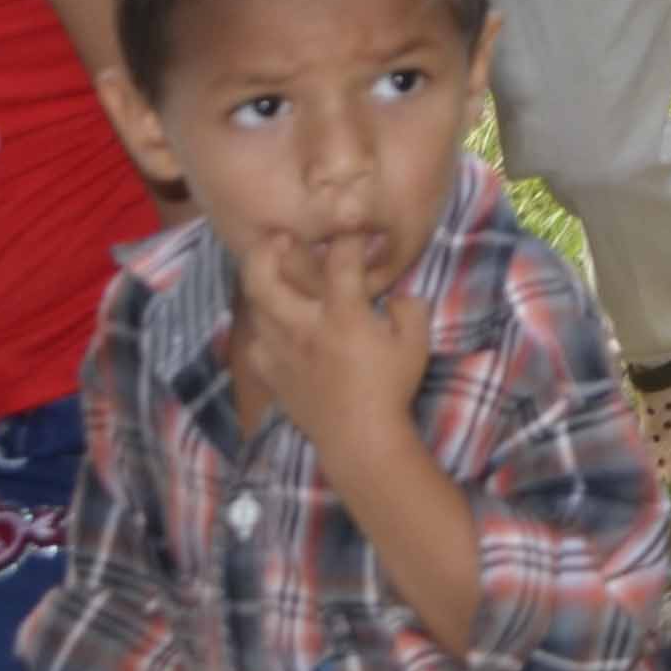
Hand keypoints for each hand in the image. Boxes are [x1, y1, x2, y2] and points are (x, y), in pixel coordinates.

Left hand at [233, 228, 430, 467]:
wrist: (360, 438)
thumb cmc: (391, 388)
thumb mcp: (416, 342)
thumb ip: (410, 308)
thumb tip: (396, 295)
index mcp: (342, 313)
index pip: (339, 259)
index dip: (349, 238)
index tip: (357, 233)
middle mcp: (303, 326)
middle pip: (264, 278)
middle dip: (268, 250)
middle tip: (281, 238)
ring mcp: (281, 352)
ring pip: (254, 308)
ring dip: (263, 285)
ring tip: (276, 276)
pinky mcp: (273, 376)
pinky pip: (256, 346)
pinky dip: (263, 332)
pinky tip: (275, 330)